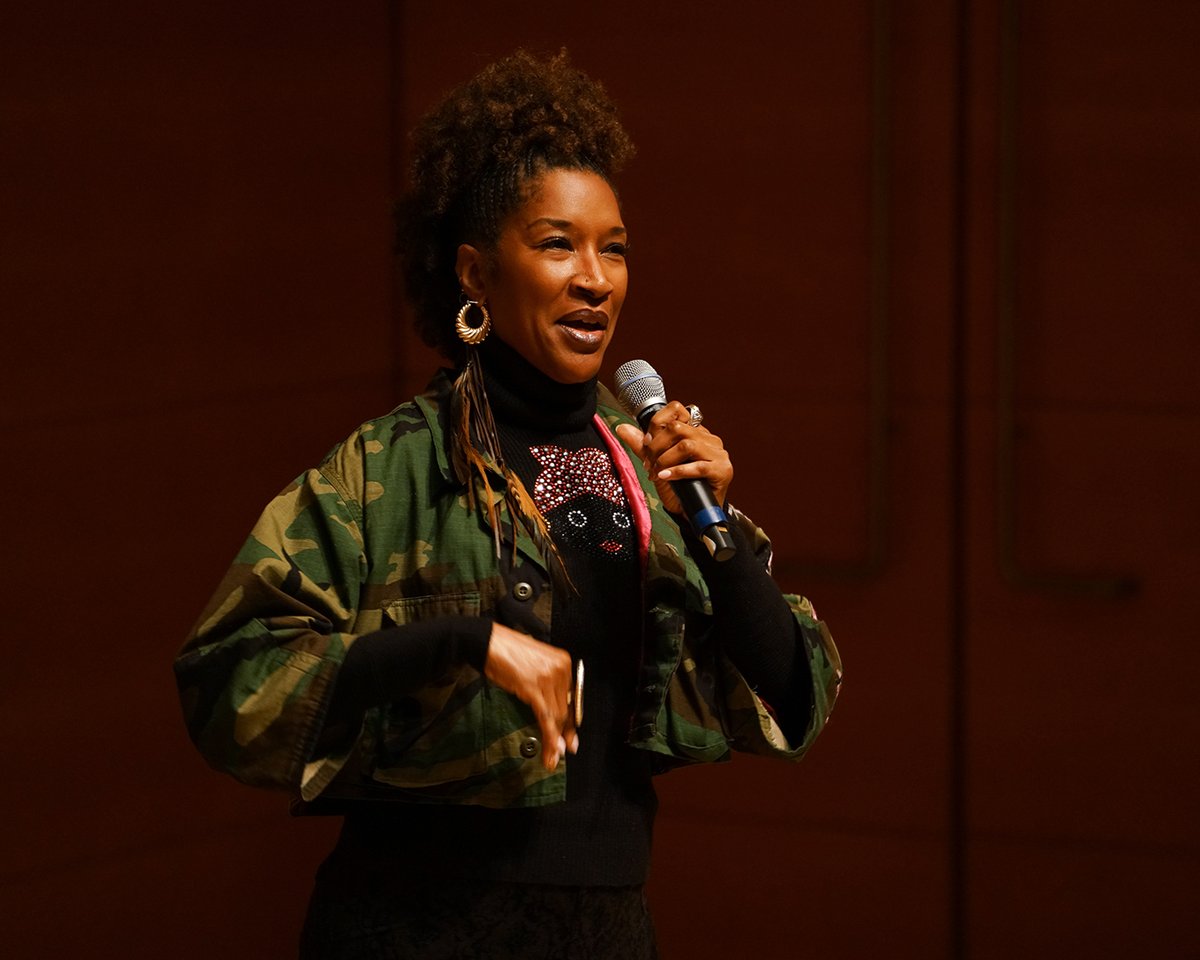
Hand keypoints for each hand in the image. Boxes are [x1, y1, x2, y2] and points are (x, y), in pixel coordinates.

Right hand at [484, 623, 578, 770]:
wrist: (487, 642)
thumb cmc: (506, 651)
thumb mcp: (534, 664)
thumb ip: (546, 682)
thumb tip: (550, 708)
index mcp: (562, 662)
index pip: (571, 697)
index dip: (571, 720)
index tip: (570, 736)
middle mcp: (560, 669)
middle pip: (565, 708)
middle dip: (564, 733)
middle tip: (564, 751)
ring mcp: (548, 678)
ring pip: (557, 716)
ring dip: (555, 740)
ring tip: (554, 757)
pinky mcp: (534, 688)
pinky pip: (546, 717)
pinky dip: (549, 737)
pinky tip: (550, 750)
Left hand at [615, 401, 732, 514]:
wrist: (692, 514)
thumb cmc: (678, 489)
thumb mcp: (656, 464)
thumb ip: (643, 447)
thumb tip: (622, 428)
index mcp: (695, 432)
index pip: (677, 411)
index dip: (657, 424)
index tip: (647, 443)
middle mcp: (709, 439)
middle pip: (678, 428)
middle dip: (657, 446)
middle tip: (649, 464)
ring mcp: (718, 453)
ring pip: (687, 445)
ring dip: (666, 459)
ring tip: (658, 472)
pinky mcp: (722, 470)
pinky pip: (698, 466)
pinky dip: (678, 471)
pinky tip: (667, 477)